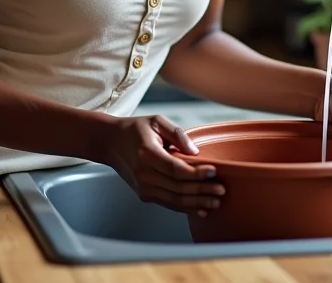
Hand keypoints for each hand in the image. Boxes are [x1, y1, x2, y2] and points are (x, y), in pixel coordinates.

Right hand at [102, 114, 224, 215]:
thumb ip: (177, 134)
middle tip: (221, 190)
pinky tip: (200, 209)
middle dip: (202, 191)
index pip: (175, 169)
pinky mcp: (144, 194)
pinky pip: (168, 203)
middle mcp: (144, 174)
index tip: (213, 171)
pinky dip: (185, 208)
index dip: (196, 173)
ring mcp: (143, 187)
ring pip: (174, 199)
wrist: (110, 143)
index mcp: (147, 153)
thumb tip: (195, 152)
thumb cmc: (135, 129)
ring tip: (216, 202)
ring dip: (197, 203)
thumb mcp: (156, 121)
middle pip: (177, 187)